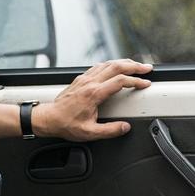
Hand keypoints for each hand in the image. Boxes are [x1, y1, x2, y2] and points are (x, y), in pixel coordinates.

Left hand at [34, 59, 151, 140]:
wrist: (48, 118)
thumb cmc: (66, 125)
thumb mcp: (90, 133)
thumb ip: (110, 130)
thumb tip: (125, 127)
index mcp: (93, 94)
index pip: (120, 81)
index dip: (136, 81)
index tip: (146, 83)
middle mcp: (89, 83)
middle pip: (115, 66)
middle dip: (134, 66)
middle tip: (146, 68)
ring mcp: (83, 79)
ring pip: (106, 64)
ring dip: (123, 62)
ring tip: (135, 65)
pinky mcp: (80, 79)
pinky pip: (98, 66)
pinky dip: (111, 64)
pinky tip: (115, 66)